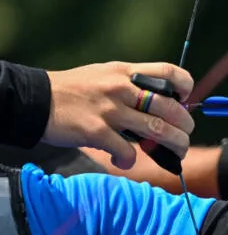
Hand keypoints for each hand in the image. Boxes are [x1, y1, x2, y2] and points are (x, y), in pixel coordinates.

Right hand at [44, 62, 194, 169]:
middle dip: (185, 127)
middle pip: (171, 108)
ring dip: (174, 146)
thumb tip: (163, 105)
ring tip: (175, 153)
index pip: (169, 72)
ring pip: (159, 131)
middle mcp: (121, 88)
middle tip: (184, 137)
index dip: (186, 86)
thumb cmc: (74, 91)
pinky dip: (130, 161)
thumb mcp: (105, 75)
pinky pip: (127, 151)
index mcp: (126, 72)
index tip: (186, 100)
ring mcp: (110, 110)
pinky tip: (125, 161)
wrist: (35, 100)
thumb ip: (132, 86)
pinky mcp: (96, 131)